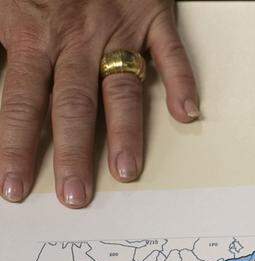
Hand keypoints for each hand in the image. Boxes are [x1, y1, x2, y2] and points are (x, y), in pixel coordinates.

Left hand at [0, 0, 198, 207]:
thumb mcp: (0, 2)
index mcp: (30, 31)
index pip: (20, 101)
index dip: (15, 146)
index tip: (14, 185)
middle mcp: (75, 37)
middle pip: (72, 105)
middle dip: (72, 154)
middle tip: (74, 197)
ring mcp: (118, 27)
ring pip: (121, 88)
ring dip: (125, 134)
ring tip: (125, 172)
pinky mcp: (152, 14)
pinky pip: (171, 52)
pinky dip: (182, 82)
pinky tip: (186, 113)